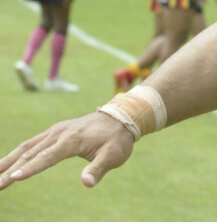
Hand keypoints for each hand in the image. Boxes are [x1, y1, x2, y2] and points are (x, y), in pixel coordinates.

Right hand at [0, 112, 134, 190]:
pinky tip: (5, 164)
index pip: (47, 156)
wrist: (120, 118)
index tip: (13, 179)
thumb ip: (98, 169)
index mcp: (72, 140)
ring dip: (8, 162)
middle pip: (31, 153)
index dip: (31, 169)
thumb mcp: (114, 155)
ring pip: (26, 147)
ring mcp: (54, 132)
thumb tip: (87, 183)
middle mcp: (59, 134)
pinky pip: (30, 143)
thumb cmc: (117, 140)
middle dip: (11, 170)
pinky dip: (15, 154)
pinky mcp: (53, 132)